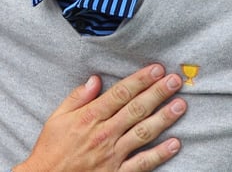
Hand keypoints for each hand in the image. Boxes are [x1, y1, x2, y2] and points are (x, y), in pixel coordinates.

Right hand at [14, 64, 185, 171]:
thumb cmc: (51, 148)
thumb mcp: (56, 117)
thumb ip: (77, 97)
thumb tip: (95, 80)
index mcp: (89, 117)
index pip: (120, 94)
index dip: (140, 80)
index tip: (156, 69)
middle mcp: (104, 134)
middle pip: (136, 109)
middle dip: (158, 93)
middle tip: (175, 80)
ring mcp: (112, 155)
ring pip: (143, 133)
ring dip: (164, 118)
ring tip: (180, 105)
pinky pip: (142, 163)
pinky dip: (159, 154)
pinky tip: (175, 144)